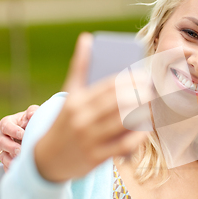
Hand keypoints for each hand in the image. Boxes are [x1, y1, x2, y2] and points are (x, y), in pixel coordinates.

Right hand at [0, 105, 39, 171]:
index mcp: (7, 123)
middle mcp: (2, 136)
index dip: (13, 130)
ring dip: (10, 159)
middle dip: (11, 146)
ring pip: (2, 154)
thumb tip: (32, 114)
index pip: (6, 125)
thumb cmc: (33, 121)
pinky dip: (11, 167)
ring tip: (20, 160)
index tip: (23, 134)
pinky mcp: (8, 158)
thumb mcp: (34, 113)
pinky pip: (6, 165)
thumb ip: (33, 111)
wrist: (37, 132)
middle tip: (20, 150)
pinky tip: (19, 168)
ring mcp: (4, 148)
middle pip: (1, 141)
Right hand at [34, 33, 147, 182]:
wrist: (46, 160)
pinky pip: (124, 145)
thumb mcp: (69, 95)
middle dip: (139, 95)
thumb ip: (80, 69)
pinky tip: (145, 128)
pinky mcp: (97, 157)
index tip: (144, 76)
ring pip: (123, 122)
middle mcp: (81, 119)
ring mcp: (89, 139)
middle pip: (118, 103)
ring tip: (150, 106)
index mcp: (75, 101)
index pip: (109, 86)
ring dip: (141, 113)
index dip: (130, 80)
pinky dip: (138, 135)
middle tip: (151, 90)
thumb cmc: (65, 122)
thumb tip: (87, 38)